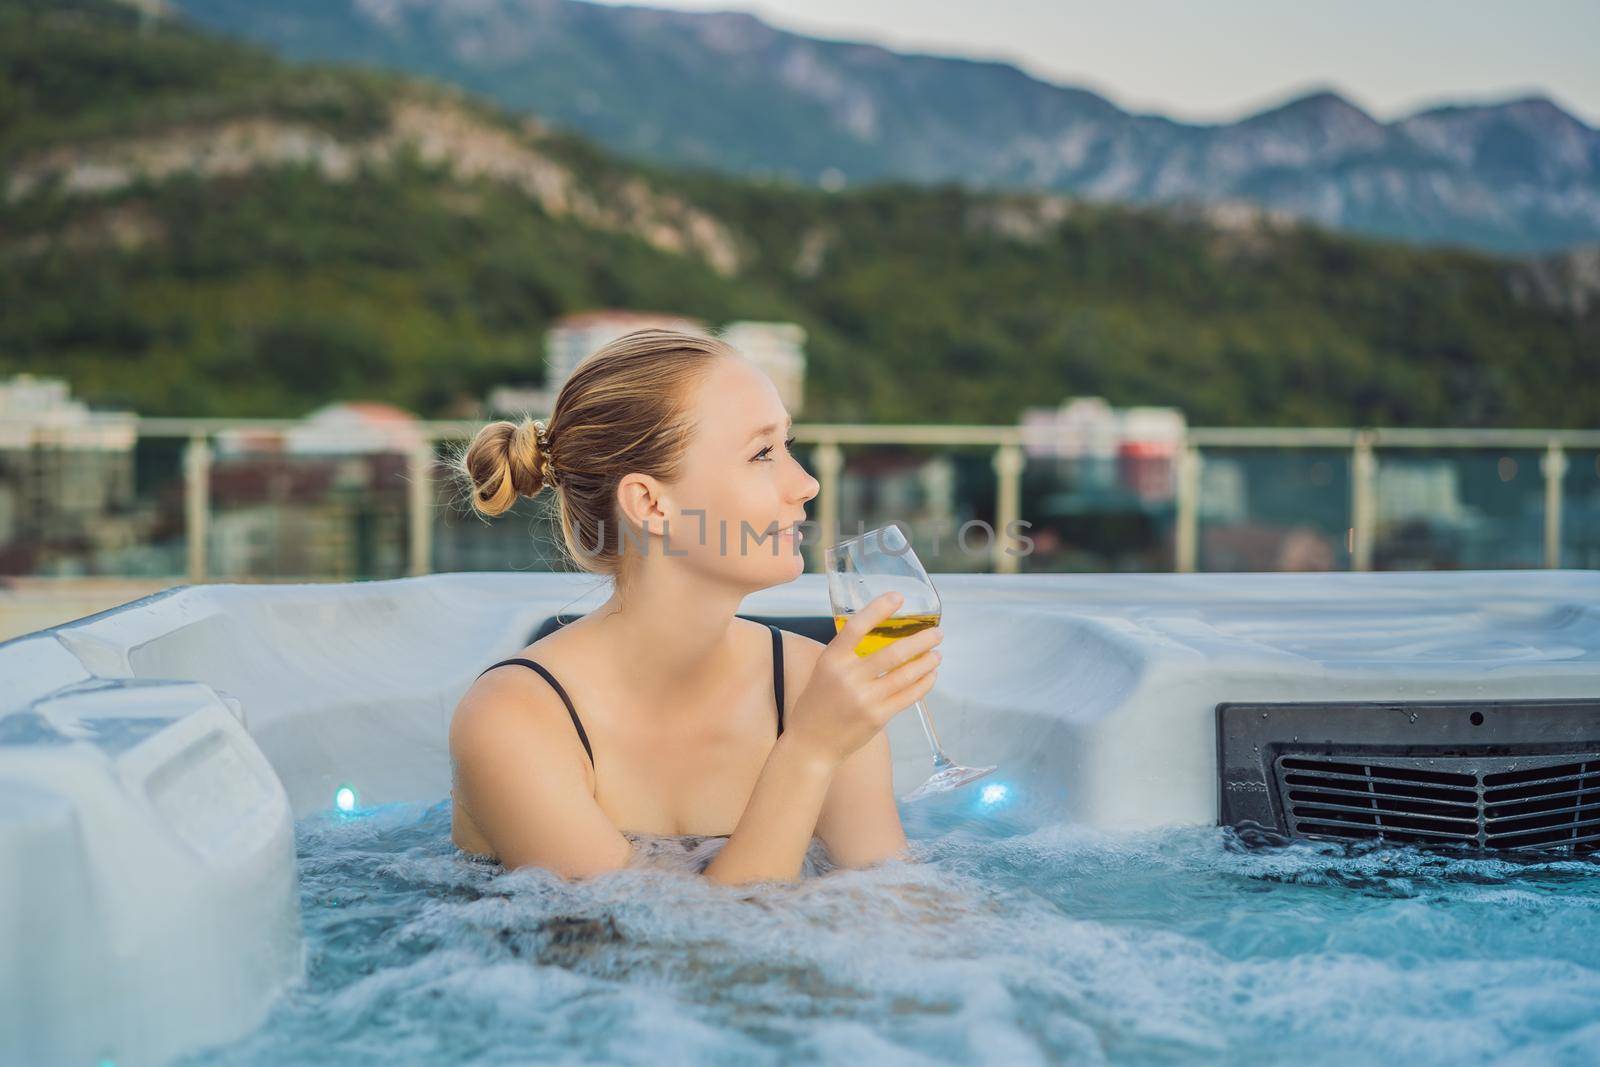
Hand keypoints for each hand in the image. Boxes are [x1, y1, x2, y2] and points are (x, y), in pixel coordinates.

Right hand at [783, 592, 943, 771]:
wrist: (811, 744)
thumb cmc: (818, 704)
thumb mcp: (823, 672)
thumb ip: (846, 655)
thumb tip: (879, 635)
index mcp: (831, 660)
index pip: (856, 627)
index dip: (878, 609)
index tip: (898, 597)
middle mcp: (847, 677)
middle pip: (892, 652)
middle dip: (921, 640)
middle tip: (937, 633)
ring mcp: (864, 699)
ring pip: (906, 674)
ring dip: (927, 661)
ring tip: (937, 654)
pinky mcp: (877, 718)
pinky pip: (908, 696)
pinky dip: (923, 683)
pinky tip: (930, 676)